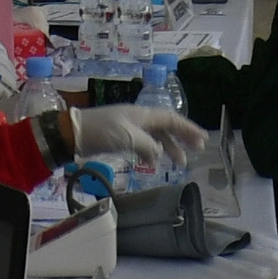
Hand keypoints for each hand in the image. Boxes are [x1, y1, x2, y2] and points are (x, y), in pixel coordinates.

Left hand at [70, 103, 208, 171]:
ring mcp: (129, 128)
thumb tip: (159, 153)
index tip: (202, 140)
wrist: (74, 133)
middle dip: (182, 139)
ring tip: (178, 163)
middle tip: (196, 151)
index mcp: (143, 114)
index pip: (172, 120)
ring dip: (167, 149)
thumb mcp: (128, 138)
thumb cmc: (101, 131)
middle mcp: (139, 119)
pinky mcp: (120, 137)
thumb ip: (148, 145)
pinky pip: (142, 144)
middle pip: (166, 128)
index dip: (188, 129)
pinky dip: (150, 153)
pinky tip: (152, 163)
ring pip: (155, 137)